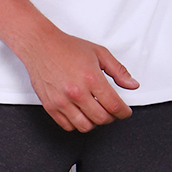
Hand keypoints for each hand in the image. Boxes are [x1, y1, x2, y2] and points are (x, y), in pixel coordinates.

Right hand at [19, 24, 139, 131]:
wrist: (40, 45)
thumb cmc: (66, 48)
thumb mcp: (99, 53)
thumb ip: (118, 71)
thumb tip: (132, 84)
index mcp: (91, 78)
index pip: (114, 106)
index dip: (124, 112)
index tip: (124, 112)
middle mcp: (76, 92)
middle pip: (101, 119)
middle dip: (111, 117)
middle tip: (110, 110)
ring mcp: (62, 101)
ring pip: (85, 126)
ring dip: (94, 122)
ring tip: (95, 111)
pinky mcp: (50, 106)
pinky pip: (68, 126)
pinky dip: (77, 123)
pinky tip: (80, 113)